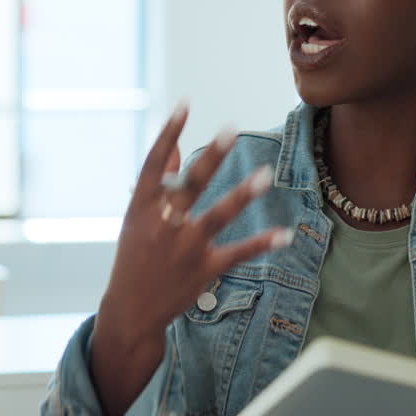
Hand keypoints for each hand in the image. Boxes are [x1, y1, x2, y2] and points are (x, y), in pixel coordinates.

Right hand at [98, 102, 287, 347]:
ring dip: (241, 195)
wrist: (130, 309)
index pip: (154, 163)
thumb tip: (176, 145)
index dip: (168, 134)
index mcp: (142, 206)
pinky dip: (261, 243)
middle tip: (230, 130)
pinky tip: (285, 234)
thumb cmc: (135, 255)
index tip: (184, 105)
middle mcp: (162, 224)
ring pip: (217, 216)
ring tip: (265, 175)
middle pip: (189, 185)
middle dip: (210, 158)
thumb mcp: (138, 217)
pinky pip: (238, 253)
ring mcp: (184, 248)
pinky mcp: (204, 269)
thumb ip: (161, 180)